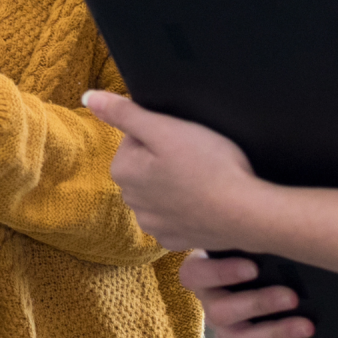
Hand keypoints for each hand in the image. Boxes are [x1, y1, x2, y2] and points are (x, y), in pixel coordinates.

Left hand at [83, 88, 267, 250]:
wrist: (248, 213)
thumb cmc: (209, 166)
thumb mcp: (165, 128)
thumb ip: (124, 113)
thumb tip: (89, 98)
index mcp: (122, 171)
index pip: (135, 138)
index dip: (162, 133)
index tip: (183, 140)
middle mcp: (131, 202)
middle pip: (147, 164)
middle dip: (167, 157)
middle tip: (197, 157)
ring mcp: (154, 224)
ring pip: (162, 190)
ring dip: (178, 183)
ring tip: (204, 179)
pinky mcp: (177, 239)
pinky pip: (177, 215)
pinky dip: (189, 207)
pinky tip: (206, 201)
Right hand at [182, 252, 313, 337]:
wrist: (264, 281)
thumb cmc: (256, 257)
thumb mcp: (249, 248)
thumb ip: (254, 247)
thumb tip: (282, 245)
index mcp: (201, 273)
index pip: (196, 274)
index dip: (221, 273)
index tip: (254, 268)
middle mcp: (208, 303)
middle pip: (220, 312)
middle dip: (259, 305)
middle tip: (292, 297)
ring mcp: (220, 330)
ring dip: (275, 333)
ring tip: (306, 326)